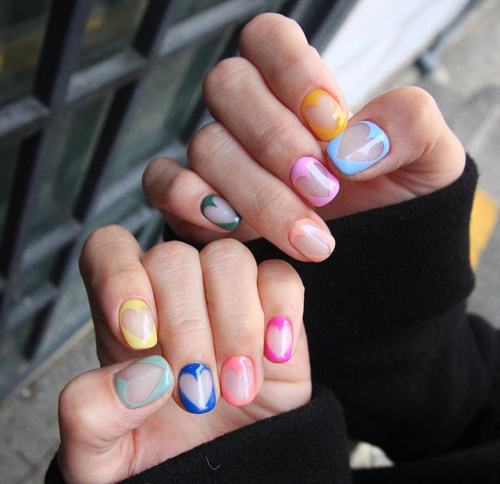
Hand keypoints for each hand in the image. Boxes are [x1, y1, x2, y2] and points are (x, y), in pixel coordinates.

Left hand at [57, 227, 309, 482]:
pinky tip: (274, 356)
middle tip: (194, 392)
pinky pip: (282, 278)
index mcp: (125, 313)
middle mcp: (175, 294)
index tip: (138, 337)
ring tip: (236, 388)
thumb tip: (142, 375)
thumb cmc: (161, 454)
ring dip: (235, 326)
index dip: (119, 276)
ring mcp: (227, 296)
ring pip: (230, 260)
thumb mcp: (101, 455)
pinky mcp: (275, 308)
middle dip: (186, 328)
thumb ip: (91, 414)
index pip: (109, 249)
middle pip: (174, 258)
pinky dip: (281, 311)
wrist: (228, 470)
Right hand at [143, 13, 464, 261]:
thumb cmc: (396, 201)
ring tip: (308, 236)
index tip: (331, 126)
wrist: (374, 254)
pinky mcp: (194, 201)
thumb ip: (409, 125)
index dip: (293, 73)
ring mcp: (218, 158)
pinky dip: (186, 198)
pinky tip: (232, 226)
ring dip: (255, 191)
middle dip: (276, 142)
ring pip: (204, 144)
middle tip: (324, 191)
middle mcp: (250, 116)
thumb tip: (352, 142)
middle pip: (227, 87)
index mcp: (300, 88)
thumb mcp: (428, 159)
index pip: (268, 39)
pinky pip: (162, 182)